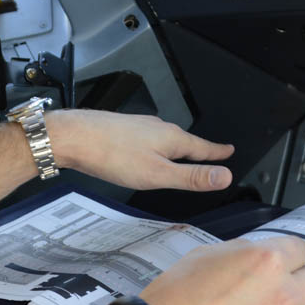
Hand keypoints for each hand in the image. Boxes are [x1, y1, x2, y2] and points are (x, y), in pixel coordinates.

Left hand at [45, 109, 233, 191]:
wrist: (74, 137)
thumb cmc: (111, 155)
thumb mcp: (158, 174)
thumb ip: (191, 178)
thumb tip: (224, 177)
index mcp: (171, 139)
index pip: (203, 147)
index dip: (218, 152)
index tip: (229, 151)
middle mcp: (158, 128)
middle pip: (186, 142)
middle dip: (199, 150)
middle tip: (212, 154)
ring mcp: (140, 127)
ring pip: (166, 139)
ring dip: (177, 148)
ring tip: (183, 155)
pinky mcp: (124, 129)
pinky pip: (149, 139)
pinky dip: (156, 147)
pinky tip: (146, 153)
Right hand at [138, 237, 304, 304]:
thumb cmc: (174, 299)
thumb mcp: (205, 255)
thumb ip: (242, 253)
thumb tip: (255, 257)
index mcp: (267, 262)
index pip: (302, 248)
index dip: (284, 252)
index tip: (273, 257)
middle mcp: (281, 295)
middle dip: (302, 277)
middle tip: (275, 280)